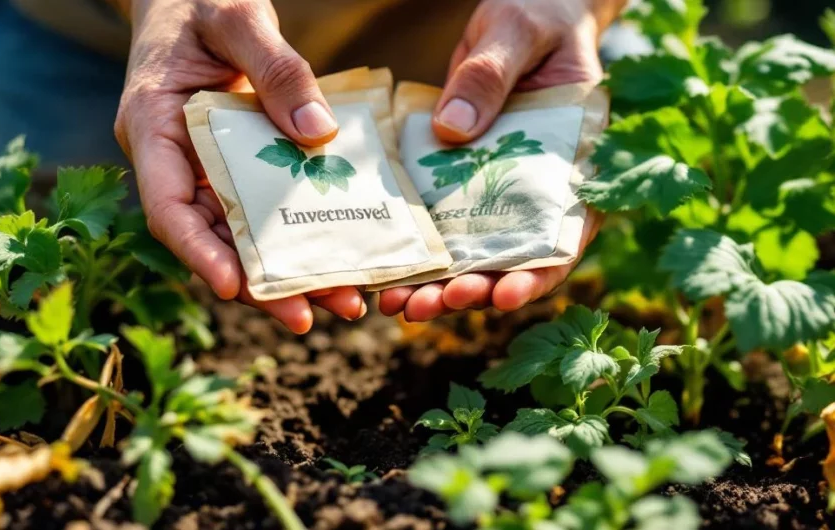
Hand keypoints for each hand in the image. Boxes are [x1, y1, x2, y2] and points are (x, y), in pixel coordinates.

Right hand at [114, 0, 364, 333]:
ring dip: (285, 270)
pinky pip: (261, 208)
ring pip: (240, 232)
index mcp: (151, 126)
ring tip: (340, 301)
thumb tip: (316, 134)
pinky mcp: (233, 164)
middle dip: (258, 282)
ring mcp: (202, 166)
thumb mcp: (237, 16)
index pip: (167, 206)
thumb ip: (275, 68)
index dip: (198, 253)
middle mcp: (173, 159)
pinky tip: (336, 258)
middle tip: (309, 316)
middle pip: (211, 236)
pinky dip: (294, 235)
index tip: (235, 287)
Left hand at [379, 0, 623, 320]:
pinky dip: (423, 255)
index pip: (567, 233)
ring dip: (442, 287)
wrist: (524, 13)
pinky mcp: (466, 179)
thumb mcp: (519, 33)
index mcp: (577, 161)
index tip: (505, 297)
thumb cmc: (538, 16)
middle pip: (515, 258)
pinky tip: (389, 276)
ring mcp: (502, 188)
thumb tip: (453, 129)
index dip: (539, 273)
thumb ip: (491, 74)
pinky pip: (446, 225)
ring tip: (400, 307)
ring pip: (477, 254)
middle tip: (429, 307)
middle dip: (474, 290)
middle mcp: (542, 188)